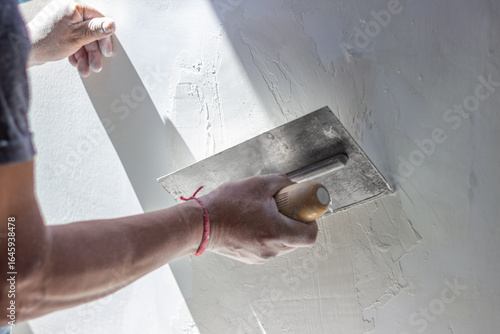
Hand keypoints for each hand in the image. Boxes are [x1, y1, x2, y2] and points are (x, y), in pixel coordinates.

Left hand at [27, 0, 115, 75]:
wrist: (27, 51)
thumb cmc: (48, 41)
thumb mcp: (78, 37)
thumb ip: (96, 30)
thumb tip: (111, 24)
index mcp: (73, 8)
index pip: (98, 21)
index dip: (104, 38)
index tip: (106, 51)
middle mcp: (68, 12)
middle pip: (90, 33)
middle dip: (93, 52)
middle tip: (96, 65)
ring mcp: (63, 22)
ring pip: (82, 40)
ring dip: (86, 56)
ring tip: (85, 68)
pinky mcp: (59, 31)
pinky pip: (74, 41)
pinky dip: (77, 53)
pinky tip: (76, 62)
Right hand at [200, 174, 317, 263]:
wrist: (200, 223)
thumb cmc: (224, 206)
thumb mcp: (258, 184)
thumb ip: (282, 182)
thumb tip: (293, 186)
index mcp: (276, 232)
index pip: (310, 235)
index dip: (311, 220)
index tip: (304, 210)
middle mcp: (271, 249)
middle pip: (297, 240)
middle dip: (294, 222)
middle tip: (283, 208)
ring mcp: (261, 256)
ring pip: (283, 244)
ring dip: (280, 229)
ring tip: (264, 214)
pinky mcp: (251, 258)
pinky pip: (268, 247)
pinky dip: (267, 235)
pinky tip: (253, 222)